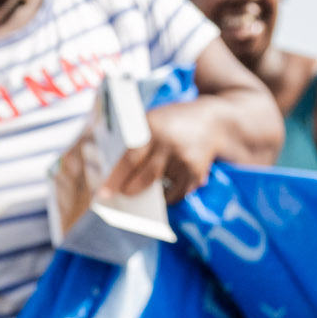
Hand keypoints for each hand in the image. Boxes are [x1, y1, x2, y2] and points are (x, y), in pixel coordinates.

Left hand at [103, 102, 224, 203]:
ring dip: (148, 192)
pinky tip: (164, 186)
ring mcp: (184, 159)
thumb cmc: (172, 122)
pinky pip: (175, 194)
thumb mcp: (152, 121)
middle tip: (122, 194)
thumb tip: (114, 174)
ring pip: (159, 189)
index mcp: (152, 128)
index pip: (129, 159)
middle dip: (129, 190)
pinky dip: (166, 196)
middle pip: (144, 177)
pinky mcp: (196, 172)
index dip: (115, 179)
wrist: (213, 121)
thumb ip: (136, 142)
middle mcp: (169, 144)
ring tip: (143, 185)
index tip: (103, 195)